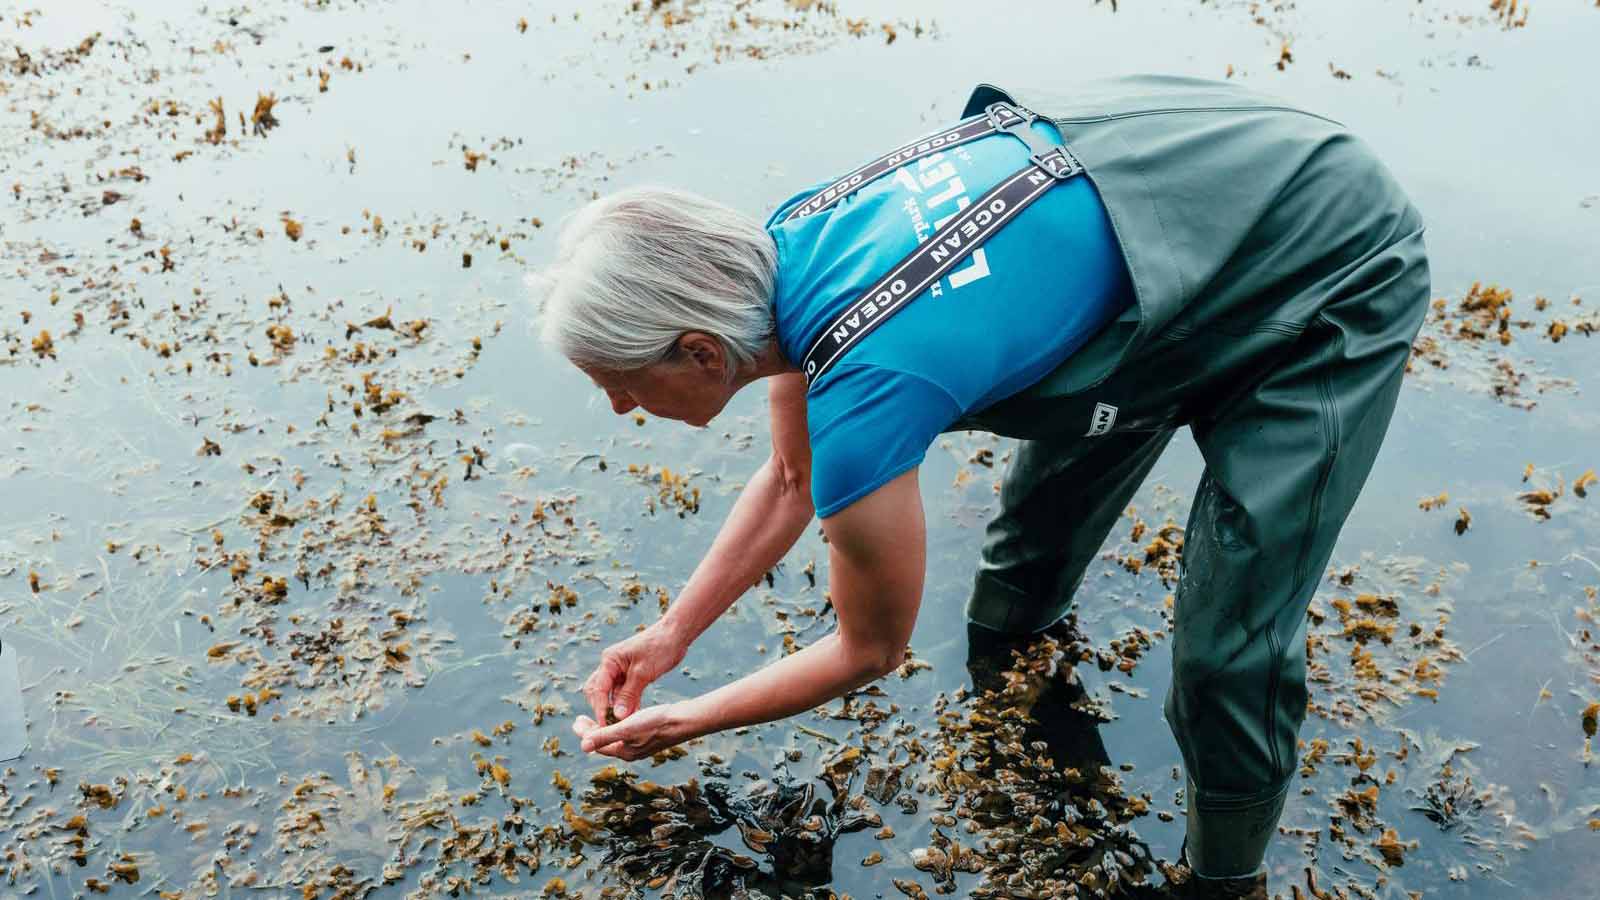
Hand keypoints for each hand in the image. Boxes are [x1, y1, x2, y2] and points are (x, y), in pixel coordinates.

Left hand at [572, 702, 691, 760]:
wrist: (683, 720)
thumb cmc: (655, 723)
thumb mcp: (626, 728)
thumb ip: (604, 736)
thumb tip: (582, 746)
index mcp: (624, 752)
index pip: (597, 744)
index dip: (584, 732)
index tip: (576, 720)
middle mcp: (631, 752)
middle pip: (605, 742)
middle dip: (592, 731)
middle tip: (581, 719)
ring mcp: (641, 745)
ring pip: (616, 738)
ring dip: (604, 728)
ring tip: (597, 718)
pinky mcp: (649, 737)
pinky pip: (627, 733)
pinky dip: (618, 725)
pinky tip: (621, 717)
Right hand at [583, 620, 686, 722]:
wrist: (675, 635)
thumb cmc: (659, 648)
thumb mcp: (643, 673)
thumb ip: (628, 695)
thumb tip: (617, 716)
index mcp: (609, 661)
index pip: (598, 689)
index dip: (600, 709)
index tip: (606, 726)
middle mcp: (610, 665)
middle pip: (598, 692)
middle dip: (602, 709)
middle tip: (612, 726)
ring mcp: (619, 670)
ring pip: (611, 694)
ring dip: (616, 709)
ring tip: (624, 725)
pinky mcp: (630, 675)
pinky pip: (623, 693)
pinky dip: (627, 704)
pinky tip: (634, 716)